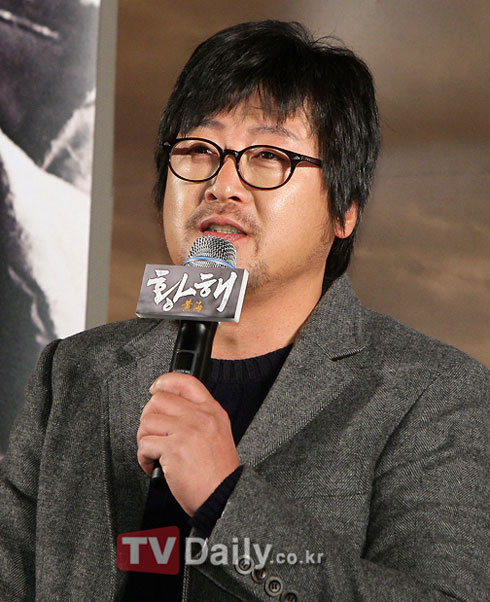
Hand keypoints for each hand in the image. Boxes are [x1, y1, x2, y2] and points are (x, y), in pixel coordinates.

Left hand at [137, 372, 239, 515]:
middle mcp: (201, 417)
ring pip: (148, 421)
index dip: (165, 381)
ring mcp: (187, 431)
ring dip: (144, 439)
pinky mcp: (174, 449)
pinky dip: (144, 457)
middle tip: (152, 432)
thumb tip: (169, 410)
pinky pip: (145, 444)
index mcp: (212, 411)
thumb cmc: (218, 472)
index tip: (155, 388)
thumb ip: (199, 417)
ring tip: (153, 452)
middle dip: (148, 417)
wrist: (224, 496)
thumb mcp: (218, 433)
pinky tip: (153, 465)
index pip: (186, 382)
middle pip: (159, 400)